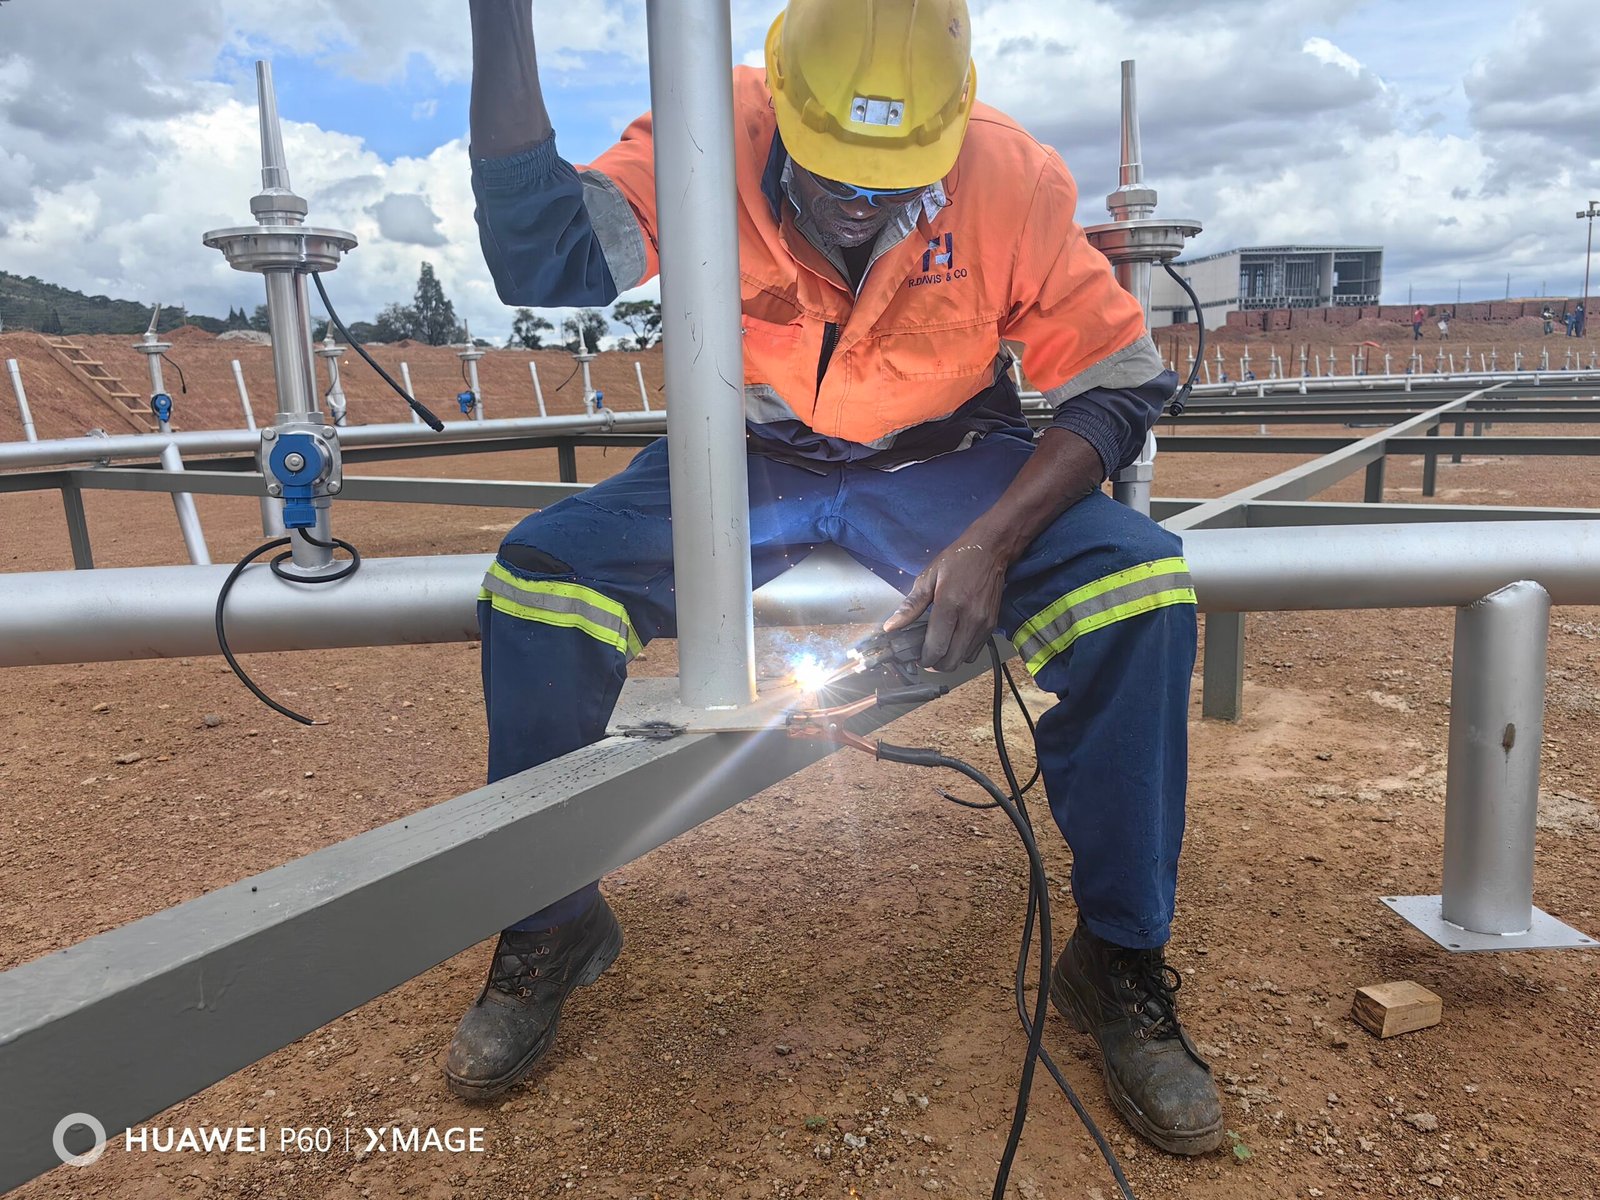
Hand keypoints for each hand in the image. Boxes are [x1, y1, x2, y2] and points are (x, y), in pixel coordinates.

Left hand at [883, 539, 1007, 672]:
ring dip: (949, 659)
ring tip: (939, 647)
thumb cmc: (958, 560)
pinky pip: (975, 652)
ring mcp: (984, 623)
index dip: (923, 658)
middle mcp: (970, 617)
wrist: (989, 550)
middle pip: (951, 661)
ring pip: (964, 660)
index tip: (916, 656)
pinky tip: (954, 640)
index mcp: (950, 604)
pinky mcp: (992, 625)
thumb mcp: (928, 578)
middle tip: (925, 655)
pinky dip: (962, 653)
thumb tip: (891, 626)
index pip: (936, 646)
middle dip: (935, 663)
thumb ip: (910, 606)